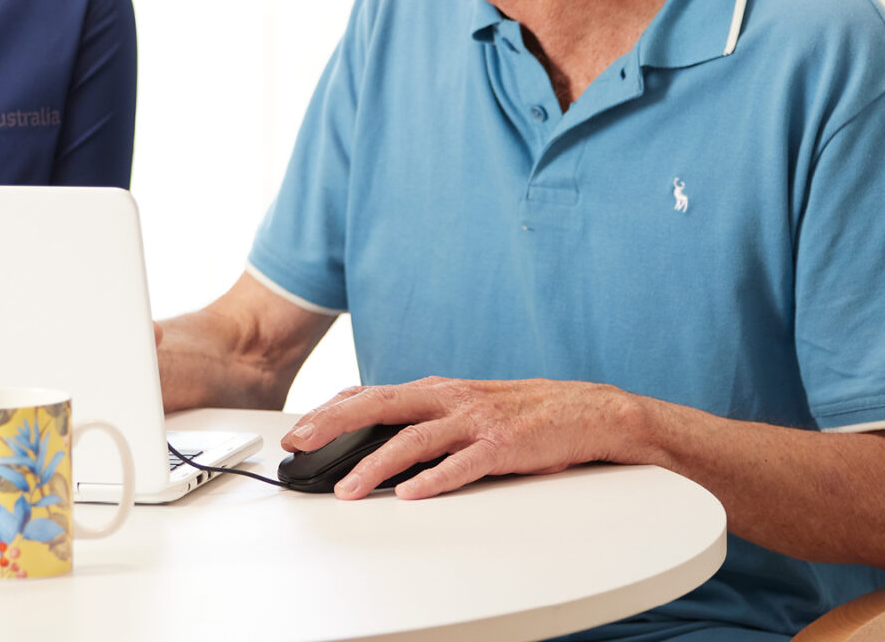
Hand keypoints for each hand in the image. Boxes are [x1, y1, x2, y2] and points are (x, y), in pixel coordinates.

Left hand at [282, 376, 635, 500]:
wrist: (585, 410)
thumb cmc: (523, 412)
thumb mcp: (465, 406)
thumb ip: (425, 418)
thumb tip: (377, 433)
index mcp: (438, 390)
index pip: (373, 395)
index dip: (331, 410)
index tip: (298, 429)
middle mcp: (451, 399)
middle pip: (380, 406)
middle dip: (334, 425)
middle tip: (300, 443)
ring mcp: (477, 421)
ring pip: (414, 439)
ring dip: (375, 464)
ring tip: (347, 487)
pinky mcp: (503, 446)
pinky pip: (462, 465)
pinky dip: (434, 479)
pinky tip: (410, 494)